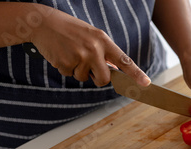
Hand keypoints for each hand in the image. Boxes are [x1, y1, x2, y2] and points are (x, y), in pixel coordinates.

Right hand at [29, 6, 149, 86]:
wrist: (43, 22)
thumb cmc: (71, 30)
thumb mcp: (92, 36)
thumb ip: (105, 53)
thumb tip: (115, 72)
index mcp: (103, 41)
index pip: (124, 60)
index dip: (136, 73)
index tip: (146, 83)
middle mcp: (94, 49)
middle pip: (104, 79)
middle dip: (98, 79)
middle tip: (89, 68)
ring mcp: (80, 56)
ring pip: (84, 78)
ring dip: (78, 70)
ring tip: (71, 53)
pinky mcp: (65, 62)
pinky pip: (69, 74)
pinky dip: (65, 68)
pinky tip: (61, 54)